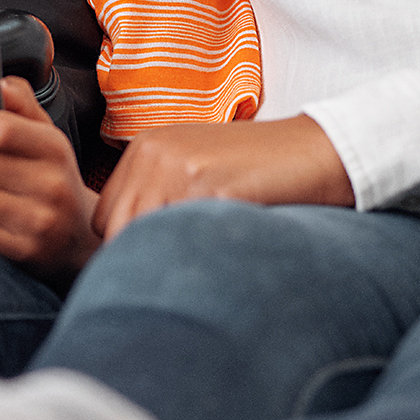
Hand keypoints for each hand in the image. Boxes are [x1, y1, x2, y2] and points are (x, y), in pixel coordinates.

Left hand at [93, 115, 355, 239]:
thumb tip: (123, 251)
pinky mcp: (215, 190)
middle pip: (114, 230)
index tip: (155, 260)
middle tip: (172, 272)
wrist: (316, 151)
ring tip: (198, 264)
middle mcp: (156, 153)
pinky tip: (219, 255)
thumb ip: (154, 195)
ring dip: (165, 260)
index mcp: (145, 147)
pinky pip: (185, 240)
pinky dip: (197, 257)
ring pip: (143, 239)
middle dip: (138, 256)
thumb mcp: (192, 167)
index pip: (103, 217)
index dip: (124, 246)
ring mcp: (184, 169)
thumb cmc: (255, 168)